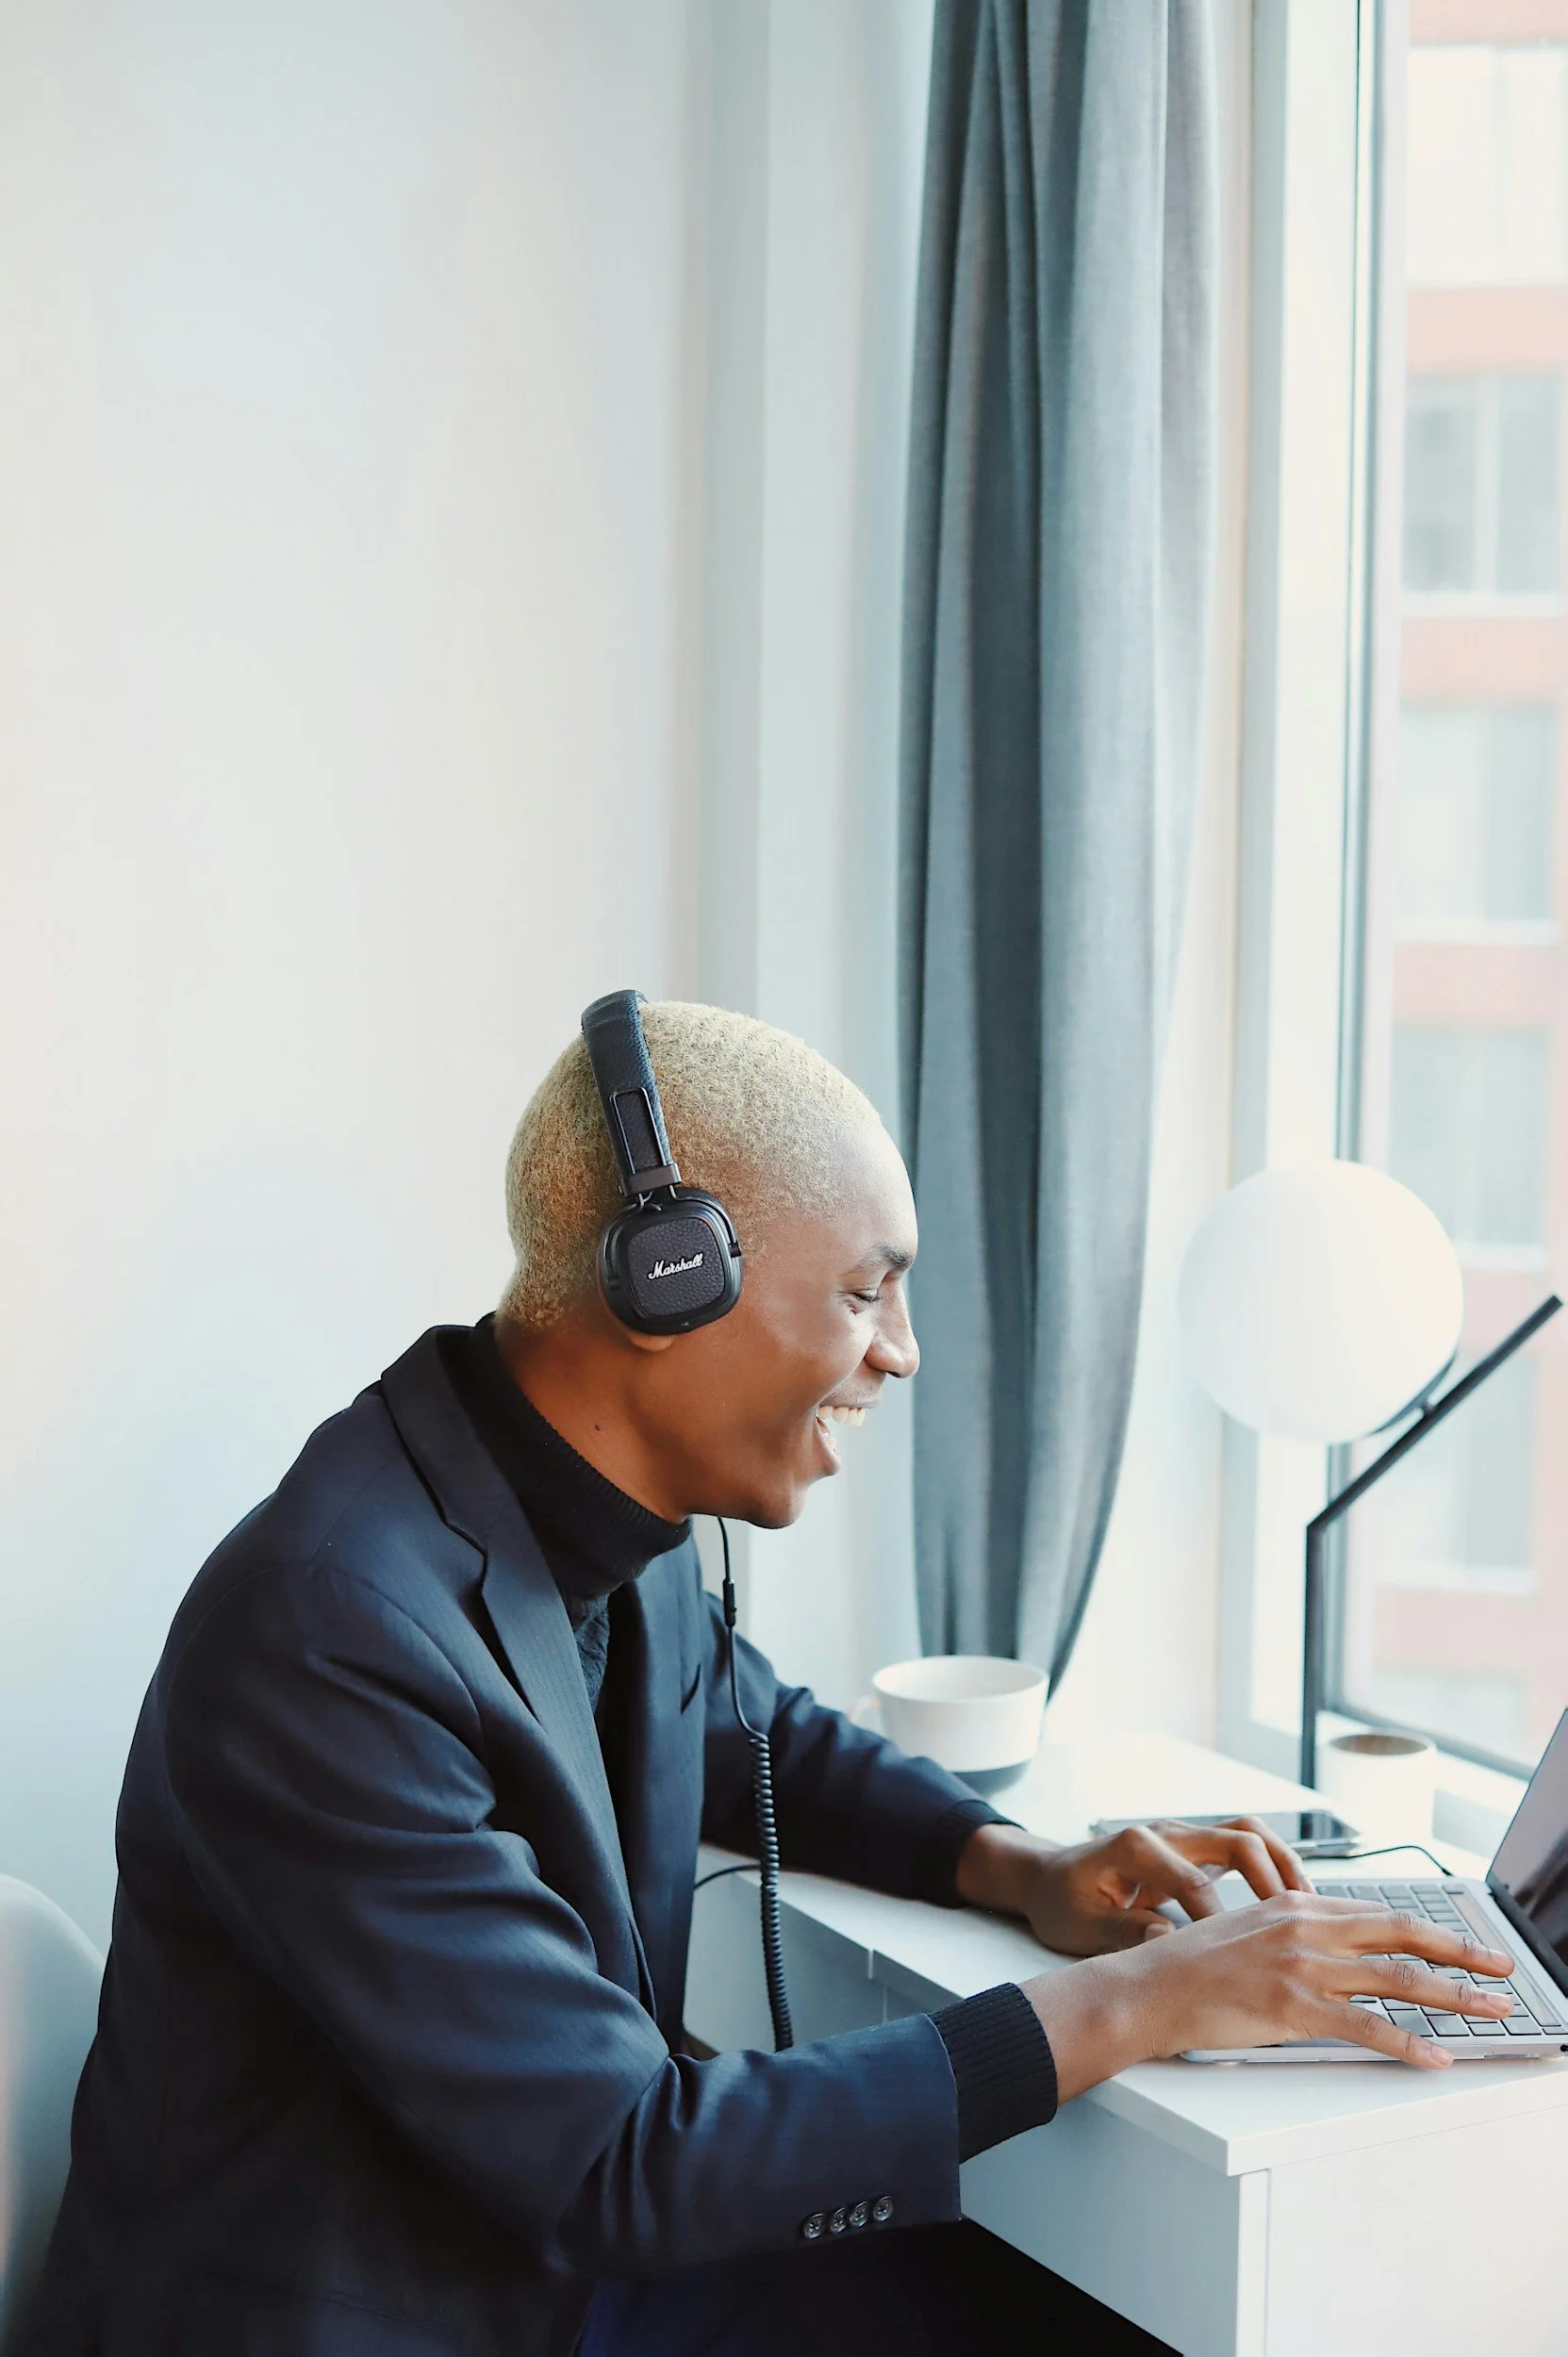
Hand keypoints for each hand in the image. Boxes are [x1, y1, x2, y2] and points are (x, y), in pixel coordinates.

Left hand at [956, 1817, 1312, 1955]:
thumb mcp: (1079, 1927)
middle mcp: (1166, 1833)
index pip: (1194, 1881)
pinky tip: (1292, 1904)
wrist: (1045, 1878)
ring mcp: (1182, 1837)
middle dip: (1274, 1880)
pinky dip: (1272, 1869)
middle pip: (1238, 1839)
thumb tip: (1168, 1941)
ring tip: (1312, 1907)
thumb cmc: (1060, 1903)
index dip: (1220, 1920)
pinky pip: (1242, 1849)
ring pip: (1248, 1835)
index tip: (1237, 1955)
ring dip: (1283, 1866)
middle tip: (1300, 1921)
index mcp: (1136, 1847)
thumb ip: (1123, 1932)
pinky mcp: (1192, 1850)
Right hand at [1019, 1892, 1515, 2099]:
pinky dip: (1409, 2044)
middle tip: (1502, 1968)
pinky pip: (1366, 2028)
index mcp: (1297, 1904)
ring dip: (1455, 1997)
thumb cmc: (1191, 1963)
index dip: (1430, 1927)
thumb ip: (1295, 1928)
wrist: (1148, 1986)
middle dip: (1462, 1952)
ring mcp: (1301, 1968)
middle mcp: (1306, 1927)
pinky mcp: (1293, 2010)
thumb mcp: (1249, 1926)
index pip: (1380, 1912)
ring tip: (1490, 2011)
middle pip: (1402, 1934)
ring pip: (1397, 1979)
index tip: (1463, 1941)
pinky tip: (1436, 2057)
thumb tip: (1338, 1942)